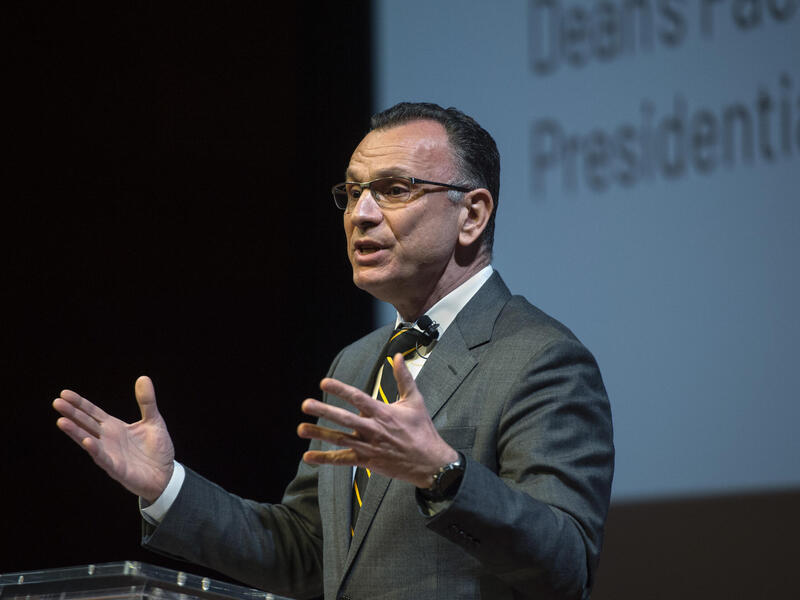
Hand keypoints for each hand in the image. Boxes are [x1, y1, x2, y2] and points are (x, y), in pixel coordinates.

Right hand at [52, 375, 174, 502]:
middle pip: (86, 424)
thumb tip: (143, 378)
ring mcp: (110, 454)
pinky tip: (86, 441)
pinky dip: (96, 450)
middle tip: (57, 402)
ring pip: (89, 441)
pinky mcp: (118, 469)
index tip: (64, 393)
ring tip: (61, 421)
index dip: (80, 403)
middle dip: (72, 414)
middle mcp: (108, 439)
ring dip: (75, 432)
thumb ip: (147, 402)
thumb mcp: (153, 420)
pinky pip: (104, 459)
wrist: (166, 474)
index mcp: (114, 427)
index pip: (93, 413)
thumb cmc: (156, 448)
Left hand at [297, 354, 457, 488]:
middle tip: (306, 405)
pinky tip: (309, 456)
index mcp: (383, 413)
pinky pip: (342, 460)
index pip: (358, 398)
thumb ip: (404, 378)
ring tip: (301, 429)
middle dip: (324, 411)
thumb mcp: (415, 401)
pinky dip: (325, 459)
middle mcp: (373, 429)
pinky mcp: (367, 461)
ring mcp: (369, 446)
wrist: (429, 462)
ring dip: (319, 433)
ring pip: (339, 439)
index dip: (340, 389)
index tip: (324, 383)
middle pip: (345, 419)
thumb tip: (397, 357)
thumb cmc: (422, 430)